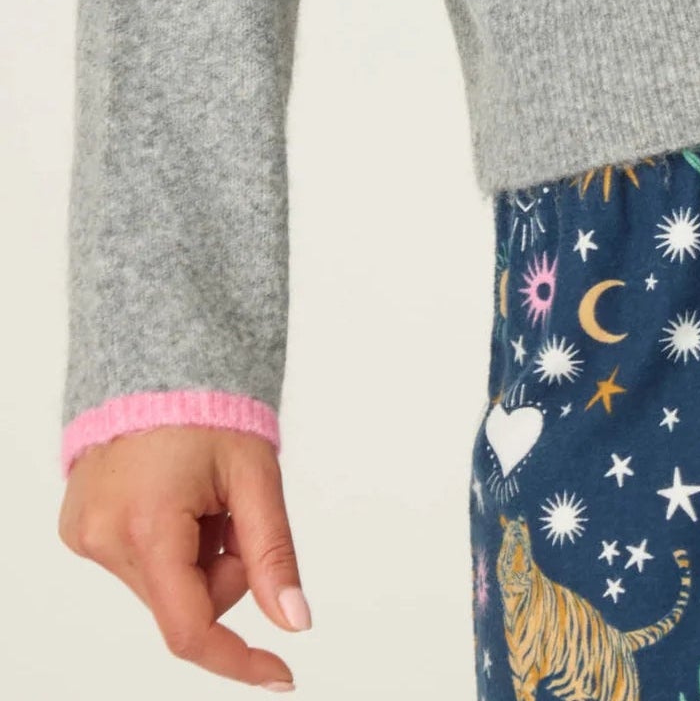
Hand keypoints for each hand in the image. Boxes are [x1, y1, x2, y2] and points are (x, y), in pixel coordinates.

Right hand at [59, 428, 309, 689]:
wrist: (157, 357)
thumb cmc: (208, 406)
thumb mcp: (256, 476)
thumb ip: (273, 553)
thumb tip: (294, 621)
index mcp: (148, 527)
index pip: (190, 627)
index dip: (237, 659)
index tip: (281, 675)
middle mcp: (104, 539)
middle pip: (185, 603)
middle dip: (222, 570)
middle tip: (231, 511)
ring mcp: (84, 536)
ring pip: (164, 585)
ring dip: (194, 554)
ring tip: (197, 494)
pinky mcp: (77, 530)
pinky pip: (138, 564)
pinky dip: (166, 544)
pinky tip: (170, 496)